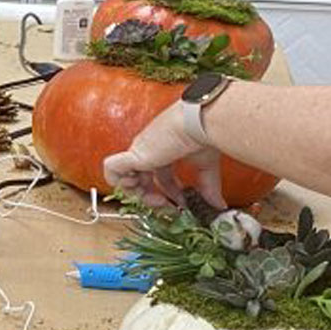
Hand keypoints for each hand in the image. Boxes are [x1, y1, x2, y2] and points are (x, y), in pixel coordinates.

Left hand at [103, 103, 223, 209]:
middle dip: (152, 198)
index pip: (161, 177)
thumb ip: (209, 187)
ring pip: (124, 177)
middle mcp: (150, 150)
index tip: (181, 205)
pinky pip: (111, 168)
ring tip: (152, 197)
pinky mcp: (134, 154)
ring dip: (136, 193)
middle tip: (165, 206)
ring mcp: (140, 151)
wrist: (200, 123)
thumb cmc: (204, 134)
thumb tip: (219, 206)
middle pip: (142, 180)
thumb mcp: (206, 166)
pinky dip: (118, 181)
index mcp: (165, 150)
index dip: (169, 194)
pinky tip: (136, 185)